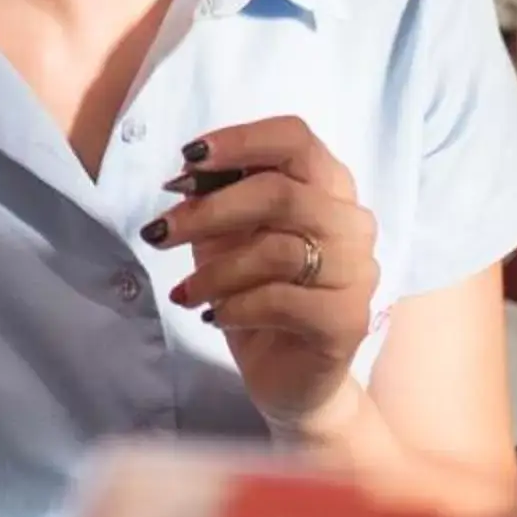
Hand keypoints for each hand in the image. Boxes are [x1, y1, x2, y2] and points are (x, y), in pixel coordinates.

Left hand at [142, 116, 377, 422]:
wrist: (289, 377)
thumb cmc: (259, 294)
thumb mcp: (228, 238)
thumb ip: (217, 200)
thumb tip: (186, 175)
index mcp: (329, 186)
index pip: (295, 139)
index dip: (241, 141)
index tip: (188, 158)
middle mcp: (352, 222)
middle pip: (280, 192)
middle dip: (208, 211)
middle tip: (159, 233)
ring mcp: (357, 271)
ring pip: (277, 251)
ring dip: (216, 272)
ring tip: (185, 292)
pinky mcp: (347, 319)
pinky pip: (281, 301)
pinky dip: (236, 307)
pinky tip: (214, 317)